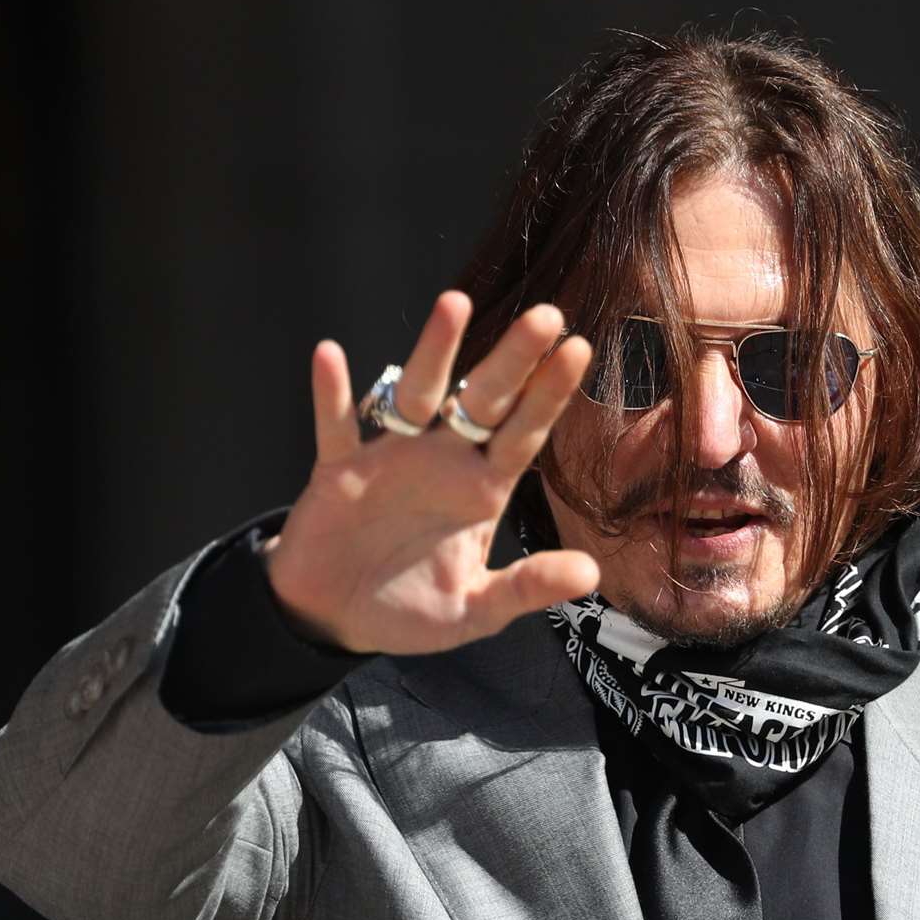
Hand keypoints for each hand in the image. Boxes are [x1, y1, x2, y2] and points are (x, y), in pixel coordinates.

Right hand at [264, 291, 598, 654]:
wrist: (335, 617)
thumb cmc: (410, 609)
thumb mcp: (475, 609)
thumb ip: (527, 587)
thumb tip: (590, 574)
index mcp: (481, 490)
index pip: (524, 433)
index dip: (549, 395)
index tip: (580, 350)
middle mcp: (443, 461)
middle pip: (483, 399)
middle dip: (513, 359)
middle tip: (547, 315)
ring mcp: (390, 458)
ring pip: (415, 394)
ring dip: (433, 351)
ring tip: (455, 302)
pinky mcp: (338, 472)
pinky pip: (336, 427)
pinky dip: (331, 394)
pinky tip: (329, 355)